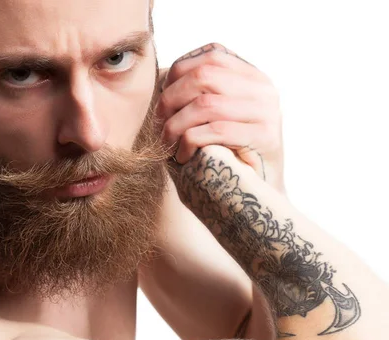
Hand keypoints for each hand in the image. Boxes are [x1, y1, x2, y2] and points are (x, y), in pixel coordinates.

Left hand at [157, 43, 284, 192]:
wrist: (254, 197)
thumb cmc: (222, 155)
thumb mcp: (210, 117)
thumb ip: (196, 92)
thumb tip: (160, 74)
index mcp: (252, 77)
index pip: (212, 54)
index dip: (179, 71)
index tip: (162, 99)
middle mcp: (264, 89)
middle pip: (205, 76)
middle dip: (171, 99)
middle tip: (158, 123)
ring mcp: (268, 112)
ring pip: (207, 105)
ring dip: (176, 125)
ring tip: (167, 144)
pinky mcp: (266, 138)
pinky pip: (217, 130)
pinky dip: (190, 142)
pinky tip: (182, 156)